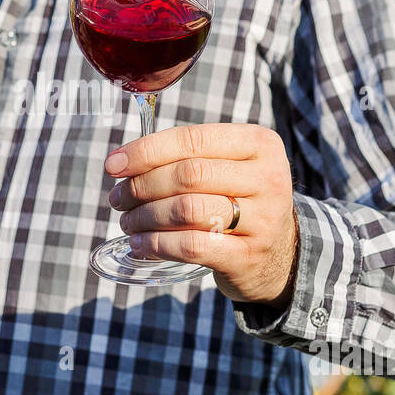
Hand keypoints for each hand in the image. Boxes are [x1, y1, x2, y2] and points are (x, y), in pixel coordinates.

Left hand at [106, 123, 298, 306]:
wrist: (281, 253)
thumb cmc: (240, 201)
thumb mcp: (230, 168)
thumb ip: (188, 157)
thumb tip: (122, 163)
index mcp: (259, 144)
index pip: (192, 139)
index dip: (146, 151)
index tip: (113, 165)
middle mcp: (268, 178)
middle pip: (187, 175)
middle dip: (141, 186)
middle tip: (117, 199)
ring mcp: (263, 219)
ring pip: (186, 211)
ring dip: (145, 217)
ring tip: (127, 222)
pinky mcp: (249, 256)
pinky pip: (191, 246)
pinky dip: (157, 245)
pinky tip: (140, 245)